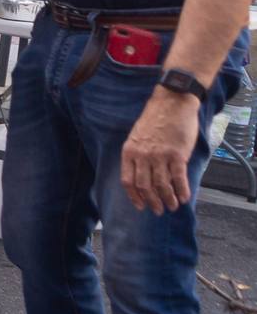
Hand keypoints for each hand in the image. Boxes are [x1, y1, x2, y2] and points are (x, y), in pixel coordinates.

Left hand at [122, 89, 200, 213]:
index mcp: (129, 152)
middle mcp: (142, 156)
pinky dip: (182, 191)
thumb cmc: (155, 119)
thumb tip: (144, 175)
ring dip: (168, 199)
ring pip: (162, 185)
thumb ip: (138, 155)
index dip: (134, 196)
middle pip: (145, 186)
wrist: (171, 102)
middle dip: (152, 202)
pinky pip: (178, 178)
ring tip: (173, 206)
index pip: (128, 181)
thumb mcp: (137, 136)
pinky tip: (185, 198)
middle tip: (159, 210)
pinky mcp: (177, 154)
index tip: (140, 206)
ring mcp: (159, 155)